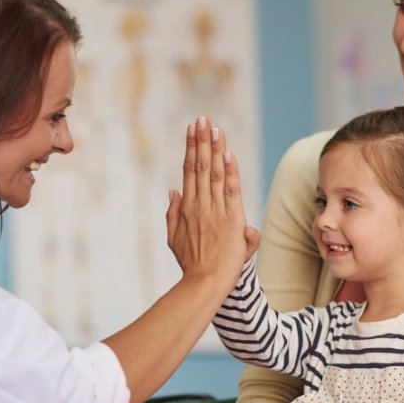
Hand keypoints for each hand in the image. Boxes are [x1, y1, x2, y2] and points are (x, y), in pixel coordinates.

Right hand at [165, 116, 253, 279]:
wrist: (205, 283)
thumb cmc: (192, 265)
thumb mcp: (175, 239)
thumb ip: (173, 214)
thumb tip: (172, 191)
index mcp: (187, 208)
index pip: (190, 171)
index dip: (192, 149)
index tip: (193, 130)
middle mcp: (200, 205)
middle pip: (199, 166)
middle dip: (201, 141)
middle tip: (202, 119)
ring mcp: (214, 211)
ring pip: (213, 174)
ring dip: (214, 149)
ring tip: (213, 128)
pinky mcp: (231, 219)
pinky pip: (229, 190)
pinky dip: (229, 171)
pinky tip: (227, 154)